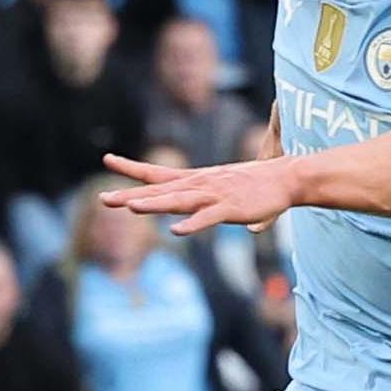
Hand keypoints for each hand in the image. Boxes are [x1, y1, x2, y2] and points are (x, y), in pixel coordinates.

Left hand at [97, 153, 297, 235]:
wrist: (287, 177)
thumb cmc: (258, 186)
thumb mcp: (227, 193)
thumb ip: (213, 209)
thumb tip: (201, 221)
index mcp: (195, 180)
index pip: (158, 173)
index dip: (132, 168)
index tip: (107, 159)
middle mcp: (200, 185)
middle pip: (160, 189)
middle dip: (131, 194)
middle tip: (104, 198)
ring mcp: (214, 196)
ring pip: (179, 201)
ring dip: (156, 205)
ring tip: (132, 207)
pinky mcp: (231, 208)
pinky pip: (208, 217)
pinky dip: (193, 224)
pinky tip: (177, 231)